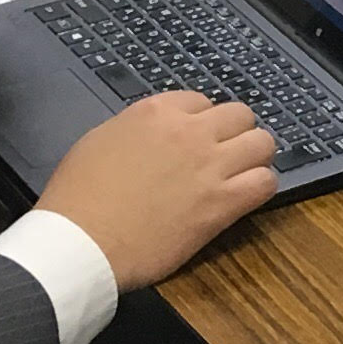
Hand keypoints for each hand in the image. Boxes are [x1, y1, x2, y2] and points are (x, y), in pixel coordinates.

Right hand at [34, 91, 279, 289]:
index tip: (196, 139)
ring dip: (254, 156)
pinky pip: (265, 183)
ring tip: (242, 173)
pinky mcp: (222, 204)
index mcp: (157, 112)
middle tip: (225, 154)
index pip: (201, 101)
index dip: (201, 122)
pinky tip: (245, 196)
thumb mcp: (100, 140)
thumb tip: (155, 136)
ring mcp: (210, 166)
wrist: (80, 242)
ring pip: (262, 143)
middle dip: (234, 133)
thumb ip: (137, 129)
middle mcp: (190, 132)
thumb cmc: (77, 197)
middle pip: (239, 115)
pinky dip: (261, 186)